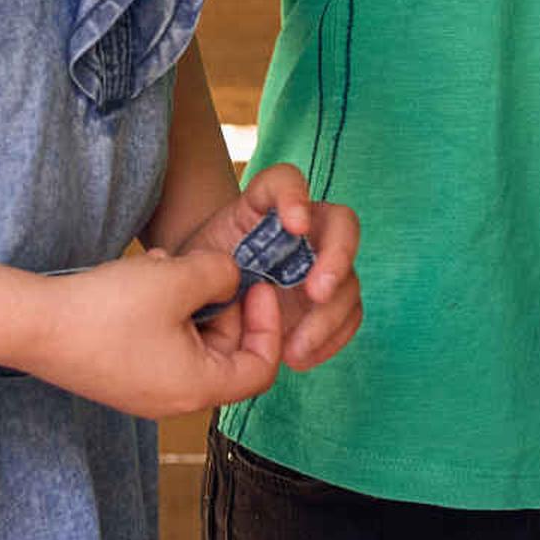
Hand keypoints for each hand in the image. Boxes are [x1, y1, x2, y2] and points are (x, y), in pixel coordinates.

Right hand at [29, 247, 282, 421]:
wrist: (33, 326)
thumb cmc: (108, 308)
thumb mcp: (177, 278)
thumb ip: (220, 275)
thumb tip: (231, 278)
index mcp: (198, 387)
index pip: (261, 369)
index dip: (268, 325)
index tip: (258, 286)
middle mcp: (175, 399)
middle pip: (227, 355)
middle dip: (225, 306)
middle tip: (210, 269)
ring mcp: (145, 391)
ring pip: (192, 344)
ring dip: (190, 301)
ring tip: (168, 268)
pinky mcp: (122, 377)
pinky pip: (161, 344)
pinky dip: (164, 311)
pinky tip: (143, 278)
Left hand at [170, 163, 364, 374]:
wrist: (207, 303)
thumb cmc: (201, 276)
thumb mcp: (192, 262)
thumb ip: (205, 261)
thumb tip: (226, 280)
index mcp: (267, 206)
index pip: (285, 181)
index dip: (295, 196)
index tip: (294, 225)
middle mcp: (306, 230)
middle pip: (342, 227)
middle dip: (336, 259)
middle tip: (315, 293)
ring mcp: (322, 267)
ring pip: (347, 280)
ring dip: (328, 316)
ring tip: (293, 350)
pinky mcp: (328, 302)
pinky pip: (347, 317)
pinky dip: (330, 340)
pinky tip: (300, 358)